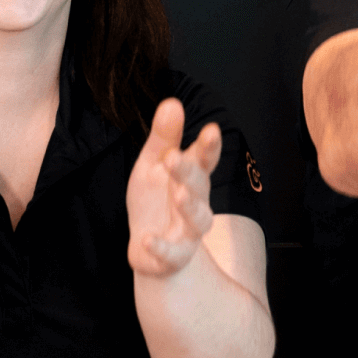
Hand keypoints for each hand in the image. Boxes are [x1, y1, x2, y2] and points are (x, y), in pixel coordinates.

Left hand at [126, 98, 221, 277]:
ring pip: (198, 220)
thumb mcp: (153, 164)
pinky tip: (147, 239)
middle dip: (190, 172)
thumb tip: (172, 102)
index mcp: (191, 178)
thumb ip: (164, 137)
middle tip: (174, 157)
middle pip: (200, 187)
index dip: (209, 147)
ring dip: (190, 207)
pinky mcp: (173, 256)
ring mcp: (187, 231)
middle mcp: (195, 203)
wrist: (151, 249)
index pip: (204, 160)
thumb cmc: (155, 201)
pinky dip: (161, 247)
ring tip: (179, 194)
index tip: (211, 130)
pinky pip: (171, 253)